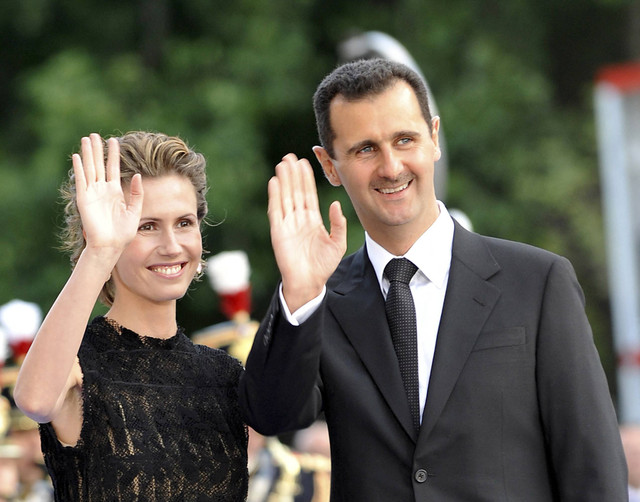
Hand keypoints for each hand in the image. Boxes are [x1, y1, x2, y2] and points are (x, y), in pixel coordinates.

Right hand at [72, 133, 143, 255]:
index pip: (113, 168)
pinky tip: (77, 156)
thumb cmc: (123, 232)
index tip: (113, 141)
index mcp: (115, 192)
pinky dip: (79, 168)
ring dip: (88, 154)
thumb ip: (137, 193)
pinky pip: (81, 180)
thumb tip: (137, 175)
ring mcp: (92, 193)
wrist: (111, 245)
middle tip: (95, 134)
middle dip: (98, 150)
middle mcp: (103, 190)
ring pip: (90, 169)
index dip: (113, 155)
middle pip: (99, 165)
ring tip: (86, 139)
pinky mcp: (84, 199)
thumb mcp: (135, 211)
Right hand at [268, 154, 346, 311]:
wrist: (309, 283)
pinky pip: (276, 211)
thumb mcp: (337, 244)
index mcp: (312, 220)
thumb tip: (336, 205)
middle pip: (295, 192)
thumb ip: (338, 224)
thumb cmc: (323, 266)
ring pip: (285, 197)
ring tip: (283, 164)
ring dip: (284, 180)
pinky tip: (275, 182)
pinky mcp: (278, 232)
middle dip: (293, 174)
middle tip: (290, 156)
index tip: (305, 163)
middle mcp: (299, 219)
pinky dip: (275, 197)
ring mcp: (288, 224)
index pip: (308, 195)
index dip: (306, 179)